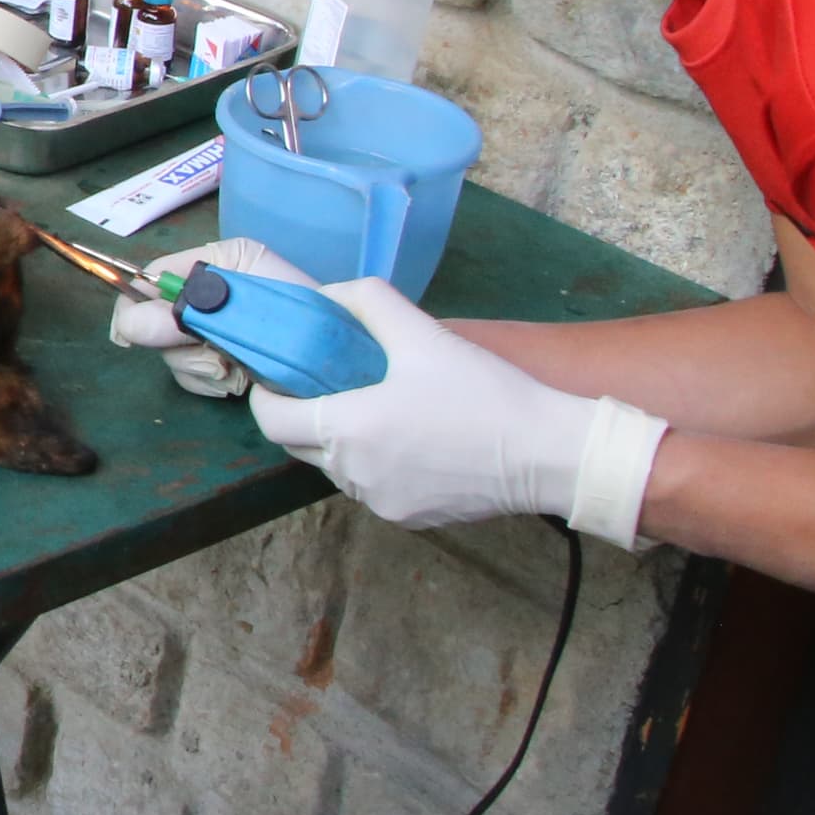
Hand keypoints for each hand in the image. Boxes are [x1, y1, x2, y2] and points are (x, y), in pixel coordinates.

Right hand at [105, 238, 311, 398]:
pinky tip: (239, 380)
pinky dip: (213, 382)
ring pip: (170, 353)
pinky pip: (193, 377)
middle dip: (180, 343)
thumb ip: (190, 307)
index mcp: (214, 266)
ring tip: (235, 368)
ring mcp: (211, 334)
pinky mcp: (221, 365)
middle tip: (214, 353)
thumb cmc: (305, 316)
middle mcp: (207, 296)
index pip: (151, 277)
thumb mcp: (246, 297)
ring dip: (200, 366)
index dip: (135, 304)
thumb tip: (128, 326)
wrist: (341, 364)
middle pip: (153, 319)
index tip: (131, 334)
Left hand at [247, 278, 665, 546]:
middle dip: (303, 416)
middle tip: (328, 388)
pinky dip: (376, 466)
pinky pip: (372, 488)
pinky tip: (411, 443)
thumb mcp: (423, 334)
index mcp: (348, 428)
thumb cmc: (483, 392)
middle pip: (299, 446)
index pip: (273, 421)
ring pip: (336, 468)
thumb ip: (368, 303)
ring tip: (378, 411)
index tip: (280, 378)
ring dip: (342, 441)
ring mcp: (379, 501)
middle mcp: (352, 472)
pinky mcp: (407, 519)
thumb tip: (329, 295)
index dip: (268, 397)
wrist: (546, 454)